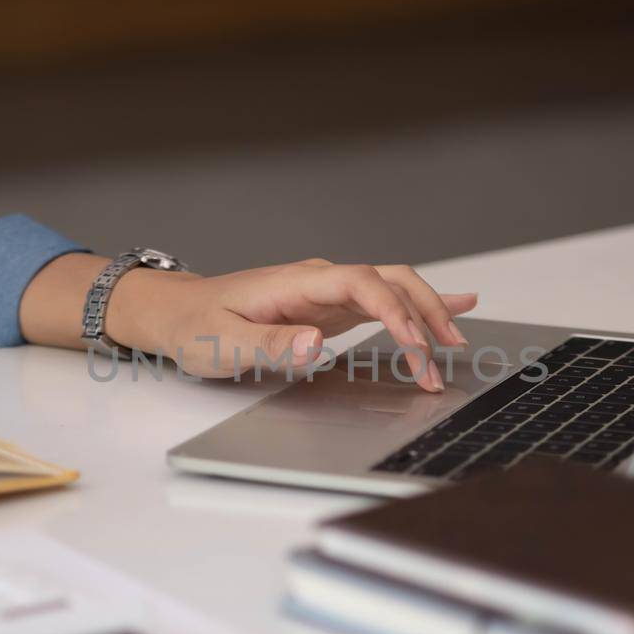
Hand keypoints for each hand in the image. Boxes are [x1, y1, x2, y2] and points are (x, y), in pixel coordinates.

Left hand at [105, 259, 476, 390]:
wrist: (177, 312)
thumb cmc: (195, 327)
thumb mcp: (223, 343)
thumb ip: (271, 343)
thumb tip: (316, 344)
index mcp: (297, 283)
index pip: (362, 284)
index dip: (396, 312)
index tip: (416, 347)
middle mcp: (319, 281)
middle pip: (390, 280)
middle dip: (426, 312)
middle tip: (447, 353)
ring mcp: (328, 293)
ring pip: (393, 290)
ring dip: (427, 314)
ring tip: (456, 344)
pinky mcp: (330, 310)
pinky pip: (383, 302)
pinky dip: (419, 306)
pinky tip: (457, 306)